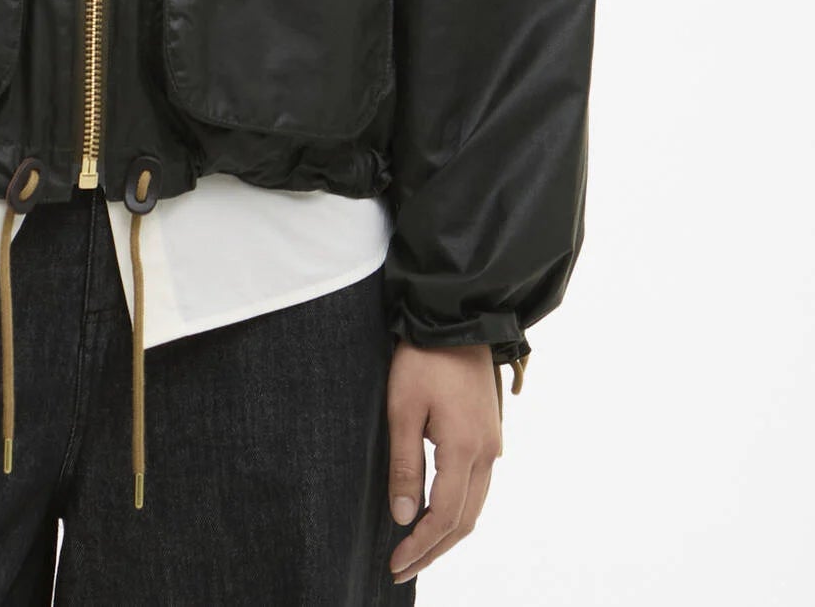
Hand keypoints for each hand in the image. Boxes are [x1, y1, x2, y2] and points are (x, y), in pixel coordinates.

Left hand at [386, 341, 502, 584]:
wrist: (456, 319)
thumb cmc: (423, 359)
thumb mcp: (402, 408)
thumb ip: (405, 464)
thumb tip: (404, 516)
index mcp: (464, 450)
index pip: (444, 516)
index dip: (420, 546)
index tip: (395, 564)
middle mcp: (487, 455)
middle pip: (464, 521)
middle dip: (434, 550)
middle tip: (402, 569)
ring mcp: (492, 445)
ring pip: (474, 507)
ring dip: (447, 534)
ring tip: (417, 551)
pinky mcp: (489, 435)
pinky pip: (478, 487)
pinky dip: (458, 511)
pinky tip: (437, 514)